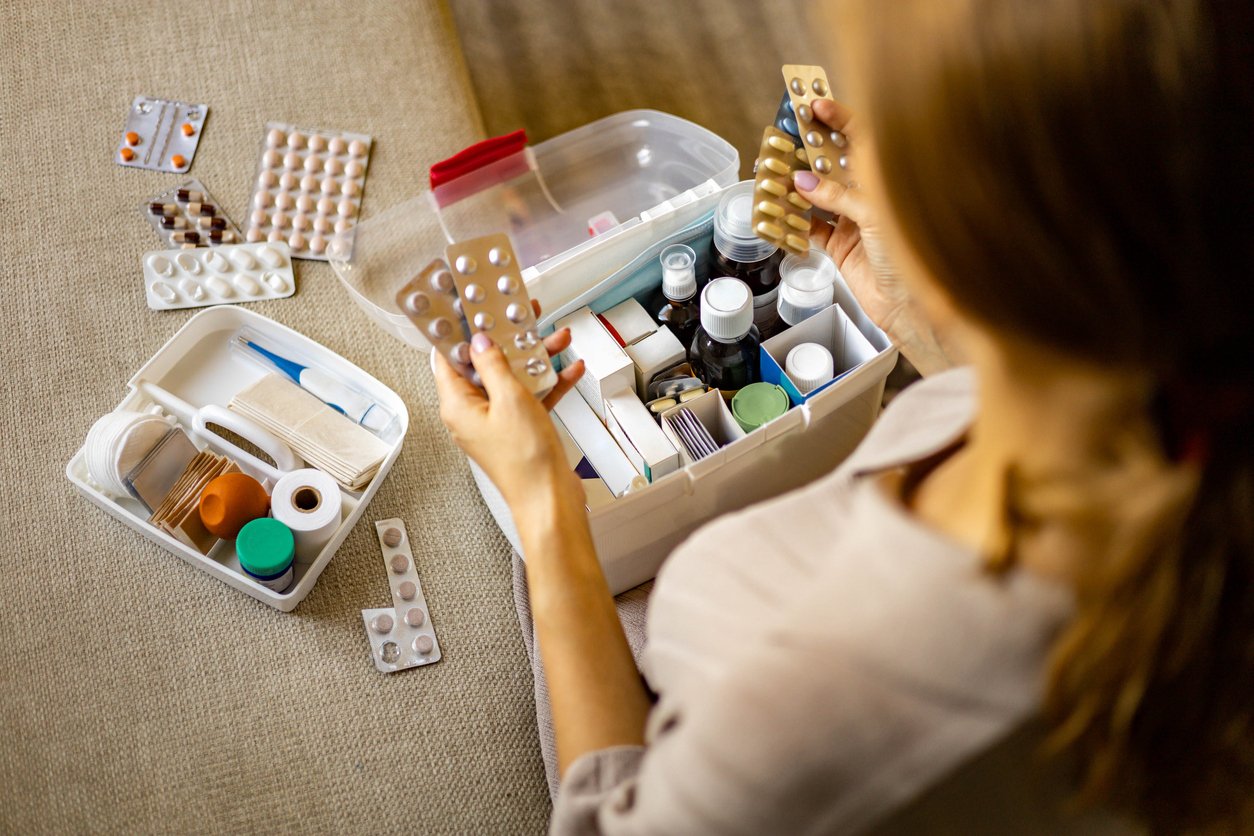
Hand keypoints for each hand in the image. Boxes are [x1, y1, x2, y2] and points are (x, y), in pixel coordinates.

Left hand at [433, 300, 585, 508]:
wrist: (551, 500)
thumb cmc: (525, 462)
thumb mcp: (509, 399)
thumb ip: (493, 365)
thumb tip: (479, 342)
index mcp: (457, 406)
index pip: (448, 359)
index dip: (459, 332)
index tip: (471, 309)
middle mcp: (473, 414)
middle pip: (484, 365)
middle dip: (506, 339)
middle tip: (520, 315)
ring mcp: (498, 422)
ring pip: (511, 379)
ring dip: (534, 358)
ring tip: (556, 338)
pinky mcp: (520, 430)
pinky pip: (531, 398)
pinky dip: (549, 383)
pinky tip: (569, 369)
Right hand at [793, 99, 956, 374]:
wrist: (915, 305)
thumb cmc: (915, 254)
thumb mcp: (876, 215)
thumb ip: (839, 196)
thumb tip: (804, 182)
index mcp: (887, 179)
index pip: (861, 138)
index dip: (838, 119)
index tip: (815, 106)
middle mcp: (869, 196)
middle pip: (834, 164)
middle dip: (810, 152)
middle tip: (785, 140)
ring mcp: (853, 220)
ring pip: (818, 195)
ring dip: (796, 187)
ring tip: (775, 174)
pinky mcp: (840, 246)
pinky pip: (810, 228)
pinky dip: (794, 222)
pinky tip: (781, 212)